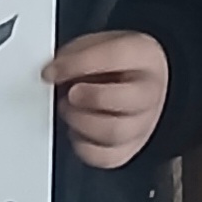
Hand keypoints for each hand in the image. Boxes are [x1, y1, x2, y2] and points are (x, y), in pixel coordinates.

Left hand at [44, 31, 169, 169]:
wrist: (134, 81)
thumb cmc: (114, 64)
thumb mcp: (95, 43)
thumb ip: (74, 54)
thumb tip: (54, 73)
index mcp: (144, 56)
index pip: (116, 57)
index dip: (77, 66)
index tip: (51, 72)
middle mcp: (150, 91)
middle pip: (125, 101)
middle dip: (88, 98)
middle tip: (70, 94)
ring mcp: (144, 123)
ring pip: (115, 133)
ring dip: (81, 122)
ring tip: (70, 111)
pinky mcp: (131, 148)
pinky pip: (107, 158)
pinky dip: (84, 148)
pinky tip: (78, 131)